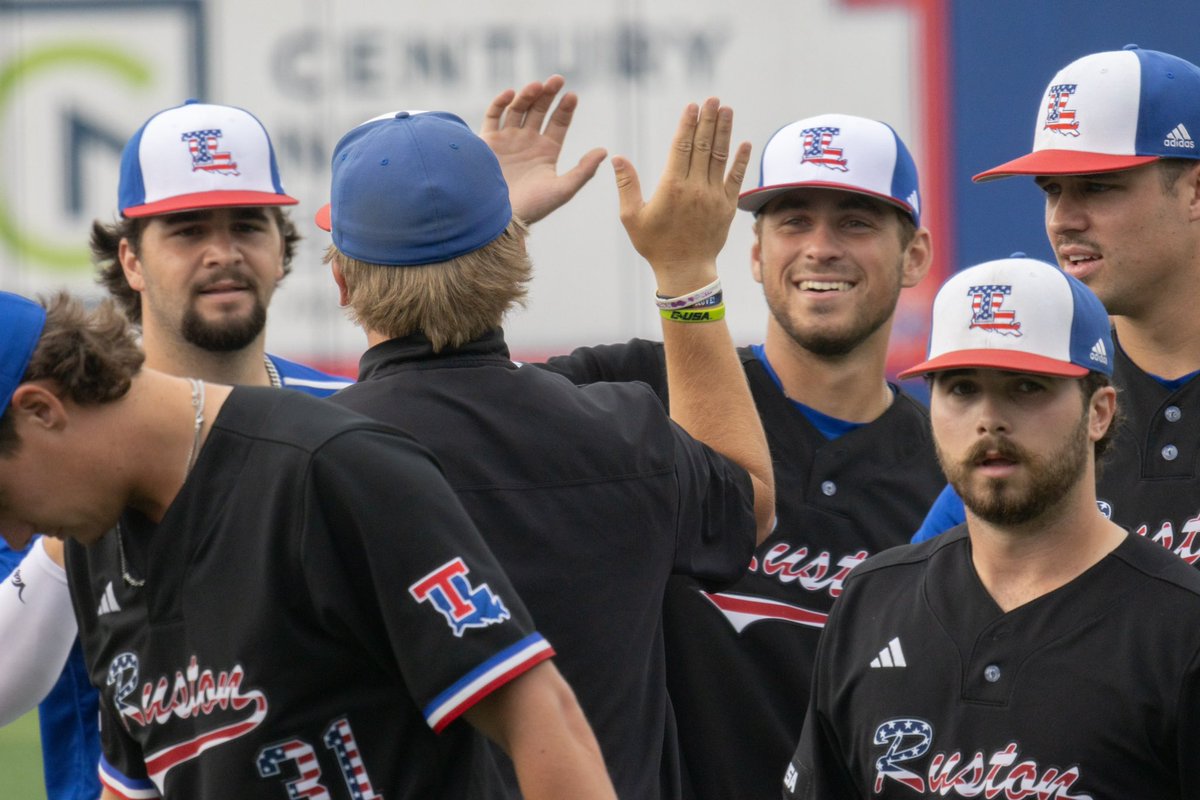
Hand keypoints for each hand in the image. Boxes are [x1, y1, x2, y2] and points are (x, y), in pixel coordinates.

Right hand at [480, 75, 607, 224]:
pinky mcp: (487, 142)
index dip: (566, 108)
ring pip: (518, 109)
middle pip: (539, 110)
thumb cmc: (532, 208)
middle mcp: (527, 142)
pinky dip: (500, 103)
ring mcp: (507, 140)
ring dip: (527, 95)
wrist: (497, 218)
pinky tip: (511, 95)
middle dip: (548, 94)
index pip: (559, 123)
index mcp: (546, 152)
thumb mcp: (562, 190)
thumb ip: (583, 171)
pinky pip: (492, 116)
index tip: (572, 96)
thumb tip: (605, 151)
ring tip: (536, 87)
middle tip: (557, 80)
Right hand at [613, 98, 750, 294]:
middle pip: (704, 146)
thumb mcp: (631, 217)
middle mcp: (695, 188)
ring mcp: (714, 196)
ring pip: (720, 157)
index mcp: (672, 187)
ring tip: (728, 110)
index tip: (693, 106)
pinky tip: (744, 143)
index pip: (682, 147)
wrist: (685, 270)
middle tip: (713, 99)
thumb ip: (626, 185)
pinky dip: (741, 161)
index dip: (688, 124)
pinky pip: (735, 179)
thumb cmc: (654, 244)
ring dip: (725, 132)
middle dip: (709, 120)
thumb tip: (617, 157)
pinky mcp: (727, 207)